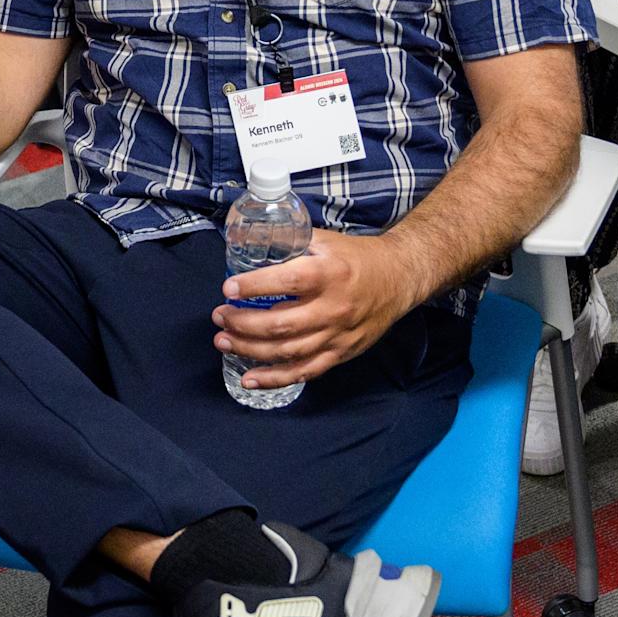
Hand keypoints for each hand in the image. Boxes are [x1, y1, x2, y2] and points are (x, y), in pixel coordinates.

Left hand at [211, 229, 419, 390]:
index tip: (228, 288)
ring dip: (251, 350)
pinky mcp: (341, 353)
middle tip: (219, 317)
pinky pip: (306, 371)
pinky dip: (276, 378)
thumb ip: (288, 241)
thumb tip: (246, 237)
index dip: (253, 286)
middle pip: (282, 324)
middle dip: (243, 323)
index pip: (286, 282)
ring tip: (223, 342)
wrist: (398, 278)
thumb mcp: (323, 240)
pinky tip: (250, 379)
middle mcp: (333, 308)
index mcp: (327, 274)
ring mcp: (337, 335)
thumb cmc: (356, 257)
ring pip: (289, 351)